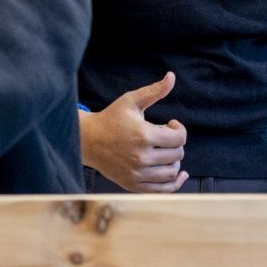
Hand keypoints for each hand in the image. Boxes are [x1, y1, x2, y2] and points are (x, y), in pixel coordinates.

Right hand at [80, 74, 187, 191]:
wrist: (87, 140)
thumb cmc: (110, 119)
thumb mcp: (131, 101)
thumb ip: (154, 91)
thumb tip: (171, 76)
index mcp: (144, 136)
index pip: (179, 138)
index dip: (179, 130)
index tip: (170, 124)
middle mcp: (142, 157)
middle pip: (177, 154)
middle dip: (174, 144)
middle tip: (161, 137)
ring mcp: (138, 173)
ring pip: (172, 172)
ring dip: (173, 161)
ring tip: (162, 152)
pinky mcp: (134, 184)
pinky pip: (163, 189)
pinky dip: (174, 182)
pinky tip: (178, 173)